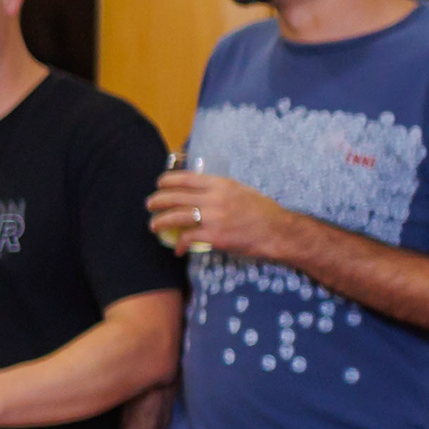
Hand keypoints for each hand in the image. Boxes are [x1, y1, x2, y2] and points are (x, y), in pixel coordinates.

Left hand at [147, 170, 289, 262]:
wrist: (278, 230)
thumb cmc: (262, 211)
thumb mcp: (240, 190)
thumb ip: (219, 189)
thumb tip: (201, 190)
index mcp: (220, 184)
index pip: (185, 178)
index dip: (167, 181)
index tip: (159, 184)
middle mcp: (214, 198)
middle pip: (175, 196)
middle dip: (157, 201)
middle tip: (150, 205)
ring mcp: (213, 217)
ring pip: (176, 216)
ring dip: (160, 222)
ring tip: (154, 225)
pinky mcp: (215, 235)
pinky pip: (188, 238)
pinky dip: (179, 245)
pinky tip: (177, 250)